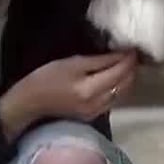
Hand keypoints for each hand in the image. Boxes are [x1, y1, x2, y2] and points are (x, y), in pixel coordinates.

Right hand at [0, 51, 138, 139]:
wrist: (30, 102)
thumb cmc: (46, 78)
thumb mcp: (72, 63)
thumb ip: (98, 60)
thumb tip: (121, 55)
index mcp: (91, 90)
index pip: (119, 72)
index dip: (128, 59)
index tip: (133, 47)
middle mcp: (98, 104)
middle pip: (125, 85)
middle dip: (131, 69)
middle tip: (133, 53)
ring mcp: (97, 112)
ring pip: (122, 94)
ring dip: (127, 79)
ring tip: (127, 64)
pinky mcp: (94, 115)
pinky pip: (114, 100)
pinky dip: (119, 88)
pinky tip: (117, 78)